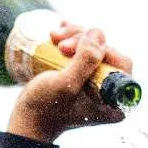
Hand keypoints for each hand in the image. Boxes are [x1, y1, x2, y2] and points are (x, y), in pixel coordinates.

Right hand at [7, 22, 133, 141]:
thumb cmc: (44, 108)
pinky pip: (84, 48)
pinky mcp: (81, 75)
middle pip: (106, 52)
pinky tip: (61, 28)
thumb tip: (99, 34)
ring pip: (94, 46)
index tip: (72, 50)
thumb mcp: (65, 85)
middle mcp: (110, 94)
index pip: (122, 63)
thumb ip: (86, 62)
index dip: (101, 49)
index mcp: (115, 103)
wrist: (25, 119)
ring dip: (74, 35)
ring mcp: (95, 83)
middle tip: (59, 45)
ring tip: (53, 38)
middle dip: (82, 40)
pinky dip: (73, 35)